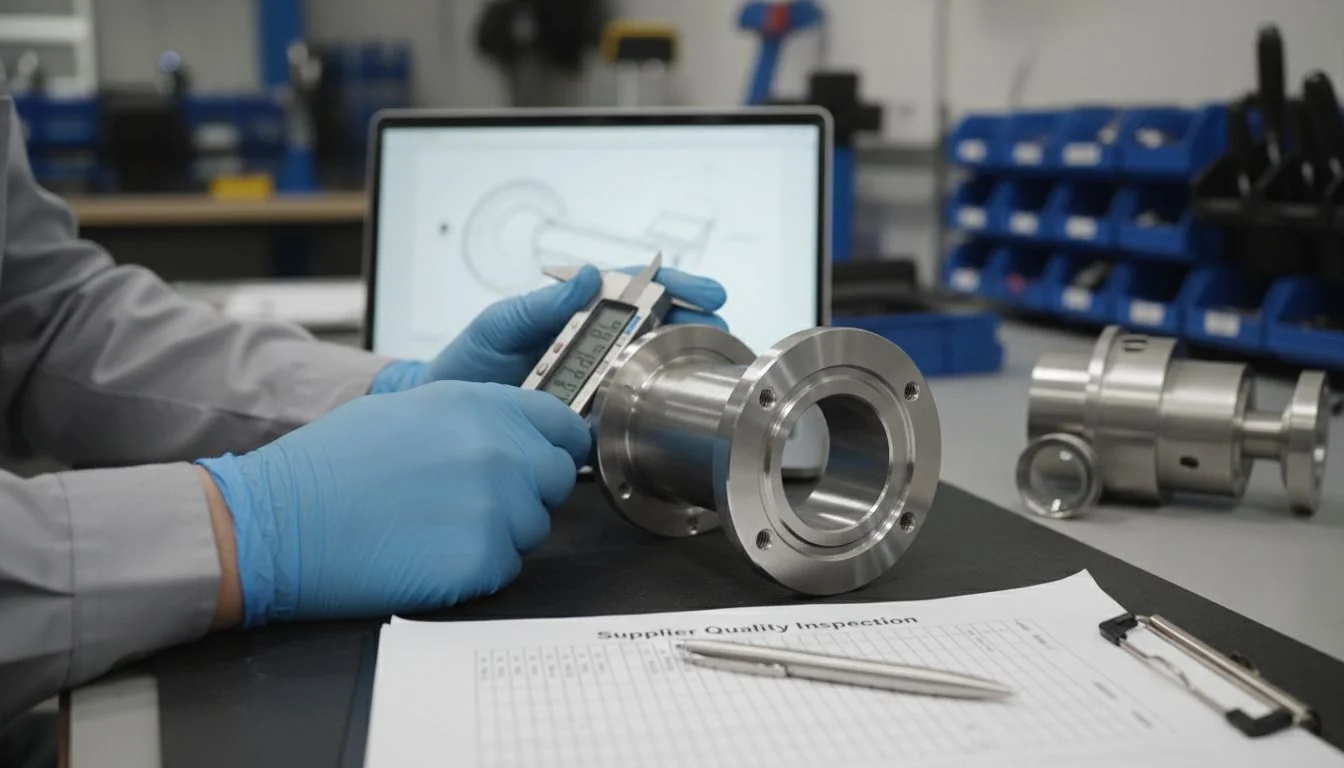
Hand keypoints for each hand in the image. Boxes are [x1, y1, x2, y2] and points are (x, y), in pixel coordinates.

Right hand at [197, 381, 589, 625]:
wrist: (280, 518)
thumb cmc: (331, 465)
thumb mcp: (411, 407)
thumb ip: (476, 416)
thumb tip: (518, 433)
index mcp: (482, 404)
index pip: (562, 426)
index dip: (553, 447)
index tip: (540, 462)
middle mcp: (498, 450)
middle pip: (556, 479)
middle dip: (527, 493)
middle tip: (470, 502)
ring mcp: (494, 506)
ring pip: (533, 529)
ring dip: (499, 533)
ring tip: (435, 526)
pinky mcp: (480, 560)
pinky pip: (504, 569)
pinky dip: (475, 570)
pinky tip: (427, 555)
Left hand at [371, 265, 726, 391]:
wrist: (444, 416)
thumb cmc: (468, 364)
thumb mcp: (497, 325)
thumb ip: (538, 305)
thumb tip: (587, 276)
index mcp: (574, 316)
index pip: (633, 293)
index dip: (672, 289)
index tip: (703, 291)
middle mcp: (591, 350)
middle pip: (653, 331)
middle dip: (691, 326)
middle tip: (715, 327)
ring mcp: (593, 387)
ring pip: (647, 373)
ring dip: (678, 366)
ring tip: (704, 362)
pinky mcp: (588, 426)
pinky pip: (624, 418)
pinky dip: (648, 413)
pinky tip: (666, 410)